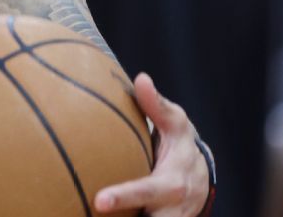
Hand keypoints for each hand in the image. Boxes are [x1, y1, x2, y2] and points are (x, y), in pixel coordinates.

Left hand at [94, 73, 211, 215]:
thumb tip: (141, 79)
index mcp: (171, 184)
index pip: (146, 192)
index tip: (99, 201)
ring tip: (82, 214)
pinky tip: (88, 214)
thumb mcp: (176, 125)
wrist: (200, 179)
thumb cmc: (181, 145)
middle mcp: (169, 210)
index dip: (124, 197)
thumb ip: (157, 105)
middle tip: (89, 212)